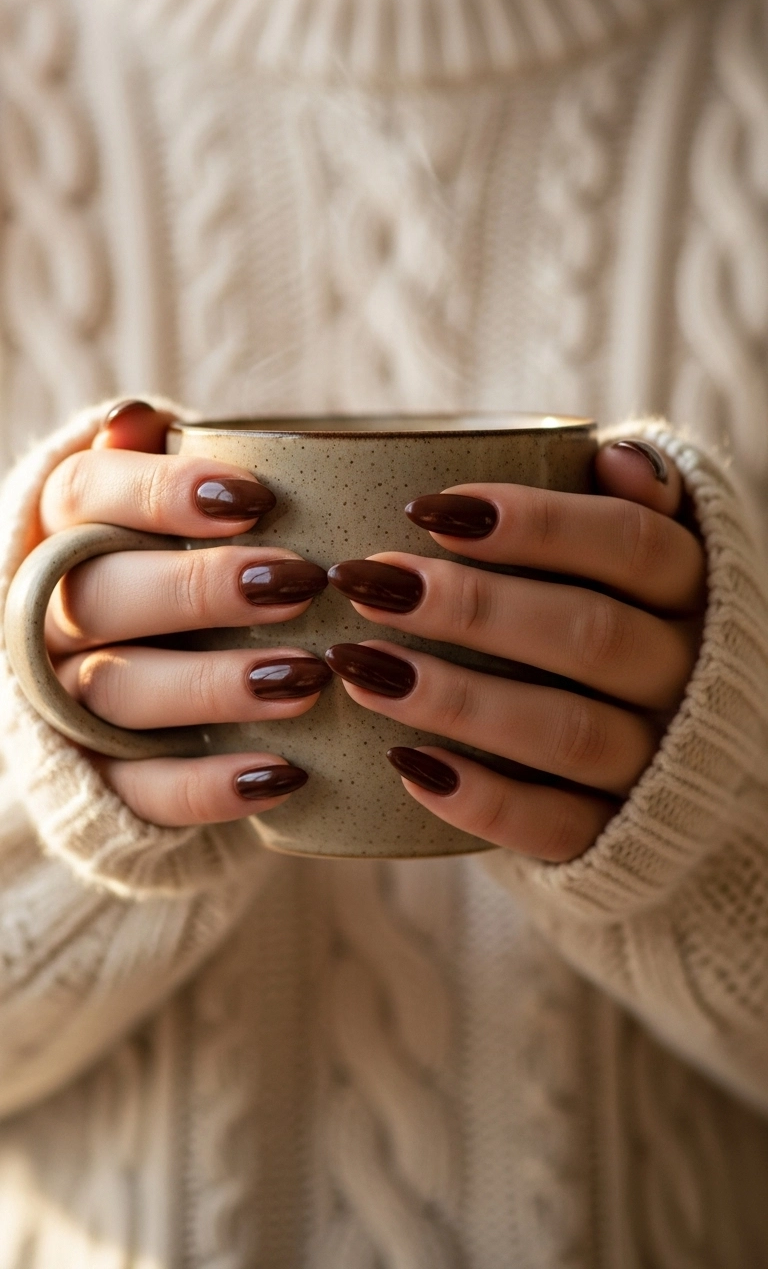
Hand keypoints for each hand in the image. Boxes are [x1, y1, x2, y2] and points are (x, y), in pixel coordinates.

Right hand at [41, 401, 329, 825]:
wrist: (140, 665)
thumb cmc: (174, 553)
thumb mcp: (164, 504)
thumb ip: (162, 465)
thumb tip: (138, 419)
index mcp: (64, 528)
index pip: (85, 495)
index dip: (162, 493)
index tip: (254, 498)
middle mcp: (51, 612)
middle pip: (101, 594)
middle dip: (201, 589)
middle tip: (299, 584)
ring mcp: (66, 698)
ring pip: (120, 689)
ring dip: (216, 684)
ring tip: (307, 678)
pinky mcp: (101, 777)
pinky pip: (142, 787)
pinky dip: (211, 784)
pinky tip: (285, 774)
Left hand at [324, 440, 705, 861]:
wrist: (677, 757)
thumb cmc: (623, 615)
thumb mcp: (641, 551)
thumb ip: (629, 500)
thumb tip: (611, 455)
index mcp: (691, 590)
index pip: (630, 545)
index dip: (536, 523)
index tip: (427, 508)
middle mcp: (684, 675)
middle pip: (591, 635)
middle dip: (473, 607)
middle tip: (368, 582)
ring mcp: (654, 762)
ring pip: (568, 733)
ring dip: (459, 699)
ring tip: (360, 666)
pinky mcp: (615, 835)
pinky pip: (556, 826)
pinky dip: (482, 800)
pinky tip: (404, 764)